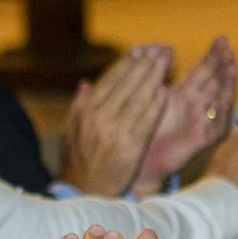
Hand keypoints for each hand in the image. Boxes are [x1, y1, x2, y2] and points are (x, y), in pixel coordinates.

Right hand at [57, 46, 172, 195]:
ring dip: (154, 77)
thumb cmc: (78, 160)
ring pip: (138, 97)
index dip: (127, 62)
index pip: (110, 79)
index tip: (141, 49)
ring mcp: (115, 131)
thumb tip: (85, 83)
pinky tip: (164, 91)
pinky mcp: (130, 146)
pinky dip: (155, 104)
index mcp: (87, 110)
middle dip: (145, 63)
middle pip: (127, 83)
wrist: (84, 190)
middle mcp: (99, 117)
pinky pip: (146, 120)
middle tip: (161, 49)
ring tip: (166, 61)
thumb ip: (79, 105)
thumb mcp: (71, 130)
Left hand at [132, 37, 237, 196]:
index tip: (222, 38)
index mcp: (186, 94)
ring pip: (219, 100)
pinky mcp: (199, 140)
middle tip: (229, 48)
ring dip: (227, 84)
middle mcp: (197, 106)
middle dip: (223, 64)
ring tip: (232, 66)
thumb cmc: (147, 128)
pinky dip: (220, 114)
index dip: (213, 55)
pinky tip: (224, 101)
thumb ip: (156, 77)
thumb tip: (157, 49)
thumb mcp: (151, 98)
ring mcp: (200, 122)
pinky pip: (214, 126)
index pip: (204, 70)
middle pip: (216, 81)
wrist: (142, 160)